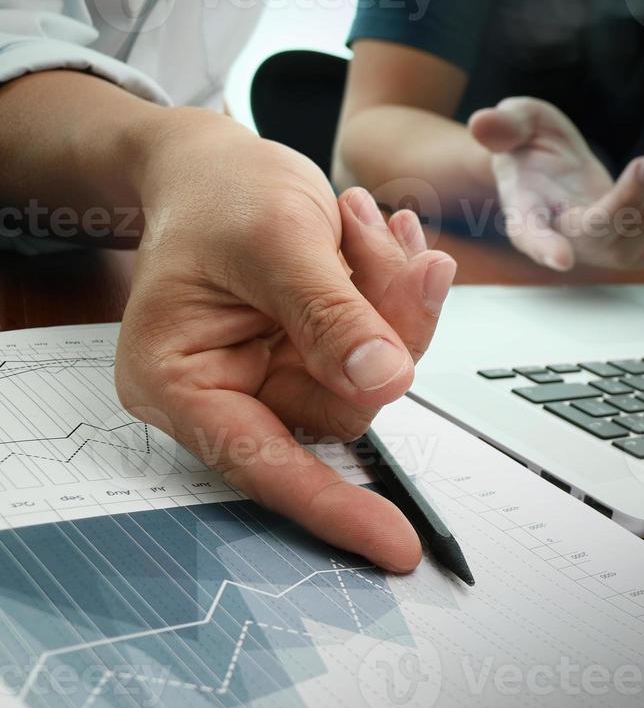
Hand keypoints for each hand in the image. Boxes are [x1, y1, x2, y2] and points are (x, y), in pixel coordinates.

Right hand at [115, 112, 456, 572]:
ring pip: (378, 373)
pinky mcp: (320, 355)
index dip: (334, 506)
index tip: (394, 545)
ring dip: (393, 294)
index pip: (264, 464)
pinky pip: (386, 345)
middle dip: (384, 321)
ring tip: (364, 222)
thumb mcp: (276, 238)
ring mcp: (281, 374)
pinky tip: (384, 240)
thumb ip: (328, 312)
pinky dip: (397, 291)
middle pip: (344, 405)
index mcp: (182, 381)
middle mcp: (231, 391)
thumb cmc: (219, 194)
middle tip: (386, 242)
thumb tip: (384, 381)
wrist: (218, 161)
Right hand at [469, 98, 643, 270]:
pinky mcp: (614, 248)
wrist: (544, 163)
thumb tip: (482, 122)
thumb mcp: (516, 119)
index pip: (528, 232)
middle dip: (628, 203)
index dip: (544, 247)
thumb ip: (503, 124)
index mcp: (524, 207)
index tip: (561, 259)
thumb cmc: (528, 143)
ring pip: (625, 252)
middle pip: (594, 238)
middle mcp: (555, 235)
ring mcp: (587, 247)